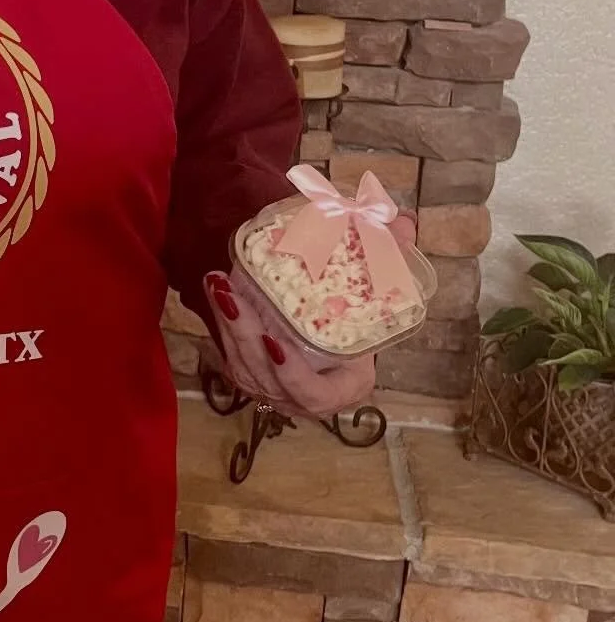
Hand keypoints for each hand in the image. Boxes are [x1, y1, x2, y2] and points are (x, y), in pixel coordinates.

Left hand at [203, 215, 416, 420]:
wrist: (334, 323)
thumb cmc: (361, 314)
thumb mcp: (378, 292)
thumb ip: (391, 260)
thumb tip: (405, 225)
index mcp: (343, 386)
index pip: (314, 394)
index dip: (293, 375)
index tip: (275, 343)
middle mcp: (305, 396)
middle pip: (266, 377)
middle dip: (245, 338)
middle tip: (232, 298)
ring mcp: (275, 390)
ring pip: (242, 366)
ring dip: (228, 325)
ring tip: (219, 285)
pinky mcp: (253, 375)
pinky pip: (231, 355)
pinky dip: (220, 322)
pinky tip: (216, 289)